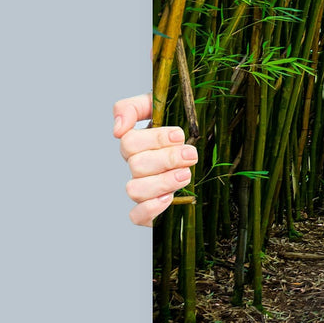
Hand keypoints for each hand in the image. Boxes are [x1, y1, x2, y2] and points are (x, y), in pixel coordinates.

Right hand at [113, 93, 198, 226]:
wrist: (205, 148)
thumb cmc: (181, 127)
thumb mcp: (161, 106)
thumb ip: (135, 107)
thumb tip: (118, 128)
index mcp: (137, 144)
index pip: (129, 142)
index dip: (155, 139)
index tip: (179, 135)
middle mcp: (136, 167)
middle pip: (137, 165)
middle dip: (167, 159)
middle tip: (190, 155)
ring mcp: (142, 188)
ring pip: (135, 190)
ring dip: (162, 182)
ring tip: (185, 174)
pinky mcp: (150, 211)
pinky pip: (136, 216)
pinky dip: (151, 209)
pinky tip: (169, 198)